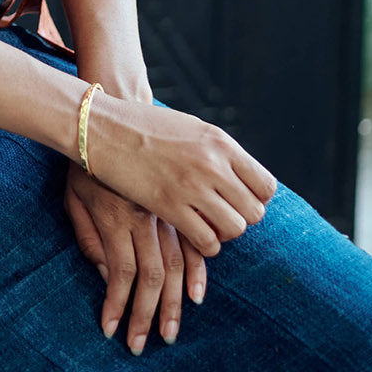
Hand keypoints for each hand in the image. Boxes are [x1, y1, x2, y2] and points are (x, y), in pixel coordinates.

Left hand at [64, 163, 206, 353]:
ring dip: (173, 303)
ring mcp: (167, 207)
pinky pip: (198, 238)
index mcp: (115, 216)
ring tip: (169, 333)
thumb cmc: (85, 162)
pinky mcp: (182, 198)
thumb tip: (107, 275)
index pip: (121, 272)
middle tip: (142, 346)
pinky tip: (197, 295)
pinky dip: (199, 270)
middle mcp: (144, 216)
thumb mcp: (73, 197)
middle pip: (153, 276)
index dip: (117, 305)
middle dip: (147, 316)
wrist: (111, 115)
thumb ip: (88, 236)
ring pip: (178, 263)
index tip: (109, 331)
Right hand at [84, 96, 276, 256]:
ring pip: (235, 229)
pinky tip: (193, 234)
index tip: (241, 200)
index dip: (258, 199)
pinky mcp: (169, 207)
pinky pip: (206, 241)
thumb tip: (242, 176)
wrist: (105, 128)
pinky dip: (206, 244)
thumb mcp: (192, 128)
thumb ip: (218, 151)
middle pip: (254, 211)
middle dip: (242, 218)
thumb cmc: (146, 127)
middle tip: (223, 215)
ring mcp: (191, 186)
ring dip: (225, 233)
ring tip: (208, 225)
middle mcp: (212, 164)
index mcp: (220, 143)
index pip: (266, 185)